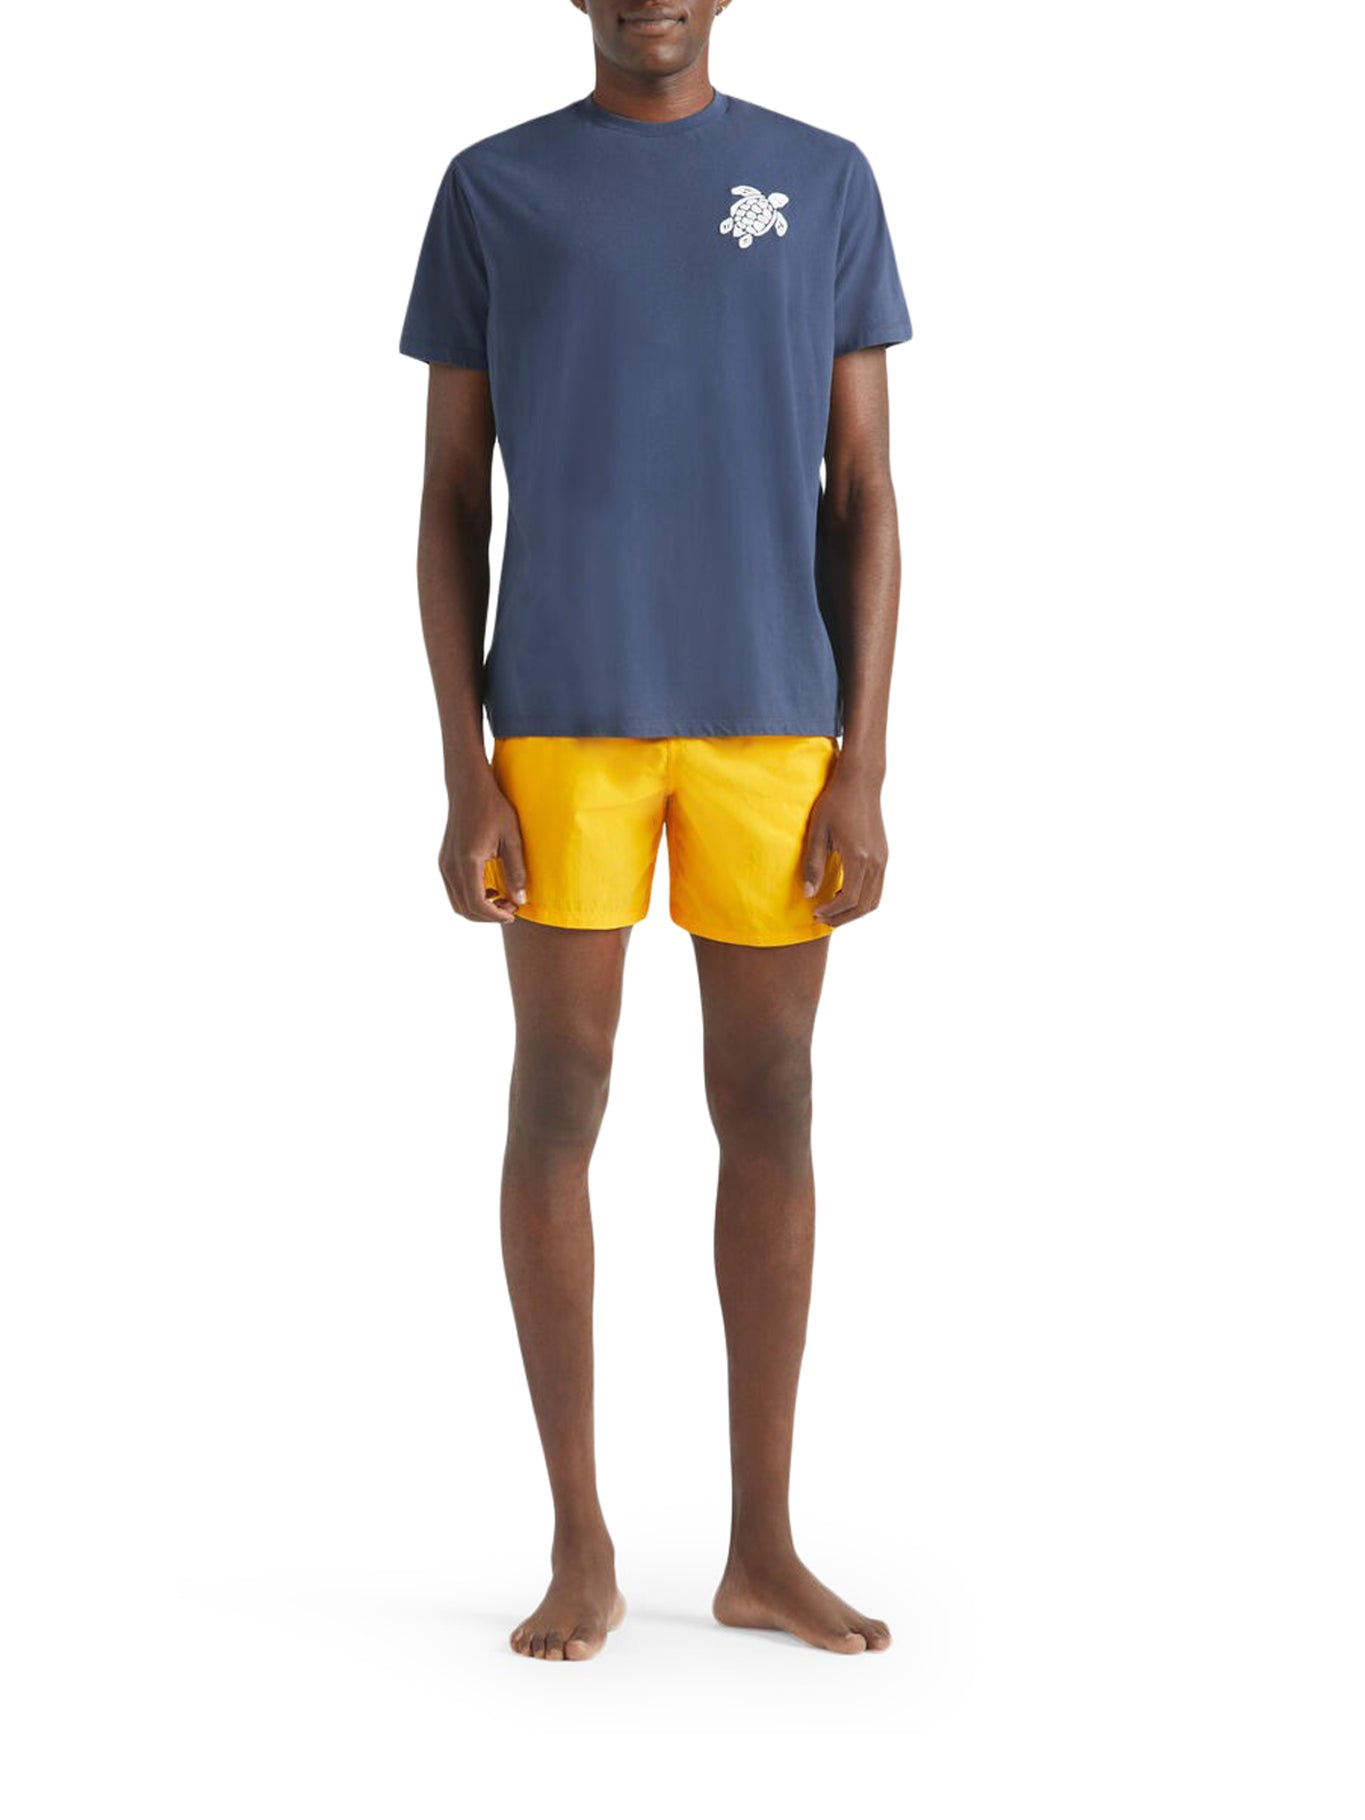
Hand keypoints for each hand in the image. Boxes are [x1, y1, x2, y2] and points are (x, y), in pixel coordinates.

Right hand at [438, 767, 527, 924]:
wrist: (469, 788)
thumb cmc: (493, 809)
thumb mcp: (512, 839)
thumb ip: (516, 871)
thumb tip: (520, 900)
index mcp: (467, 862)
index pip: (477, 904)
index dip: (496, 916)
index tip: (513, 913)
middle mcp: (450, 867)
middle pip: (464, 909)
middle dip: (488, 915)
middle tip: (511, 906)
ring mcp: (444, 864)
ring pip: (457, 903)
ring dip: (479, 908)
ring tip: (502, 898)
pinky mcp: (444, 861)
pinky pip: (455, 890)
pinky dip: (471, 897)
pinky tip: (490, 888)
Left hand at [801, 761, 887, 926]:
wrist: (860, 782)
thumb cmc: (835, 803)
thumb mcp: (817, 832)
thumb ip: (813, 864)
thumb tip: (809, 894)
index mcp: (859, 856)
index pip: (849, 898)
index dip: (832, 912)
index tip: (815, 913)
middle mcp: (875, 861)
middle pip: (864, 905)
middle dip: (842, 918)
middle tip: (821, 919)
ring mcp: (882, 859)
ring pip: (874, 900)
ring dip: (853, 911)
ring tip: (831, 911)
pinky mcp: (883, 856)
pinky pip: (876, 888)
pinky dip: (861, 899)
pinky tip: (842, 894)